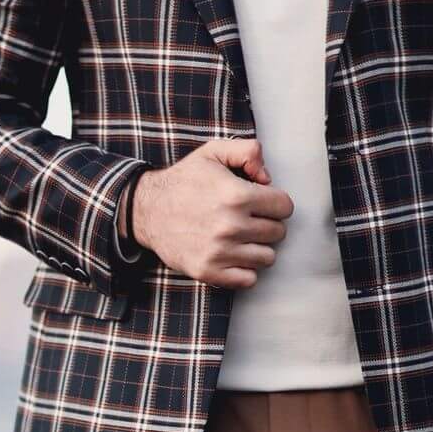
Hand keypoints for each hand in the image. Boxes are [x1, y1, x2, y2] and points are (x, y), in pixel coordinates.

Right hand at [130, 139, 292, 288]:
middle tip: (250, 219)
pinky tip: (234, 254)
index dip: (276, 202)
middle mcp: (230, 226)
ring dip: (258, 247)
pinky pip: (249, 279)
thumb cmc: (184, 181)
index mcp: (236, 195)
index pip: (284, 207)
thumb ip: (248, 151)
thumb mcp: (213, 152)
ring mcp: (220, 252)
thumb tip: (268, 178)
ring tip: (242, 237)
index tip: (263, 202)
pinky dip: (245, 269)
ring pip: (267, 257)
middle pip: (278, 232)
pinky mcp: (209, 272)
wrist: (148, 210)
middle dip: (268, 223)